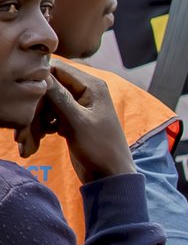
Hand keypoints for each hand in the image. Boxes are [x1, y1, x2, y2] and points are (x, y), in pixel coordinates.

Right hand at [15, 61, 134, 182]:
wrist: (110, 176)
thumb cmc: (99, 149)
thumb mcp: (77, 122)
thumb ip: (59, 97)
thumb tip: (40, 74)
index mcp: (92, 85)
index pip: (56, 69)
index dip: (37, 82)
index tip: (24, 100)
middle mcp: (85, 91)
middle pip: (48, 87)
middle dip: (33, 108)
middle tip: (21, 133)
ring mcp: (78, 105)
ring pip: (46, 103)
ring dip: (34, 121)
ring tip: (26, 141)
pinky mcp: (71, 119)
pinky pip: (49, 115)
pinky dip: (41, 127)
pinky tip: (37, 141)